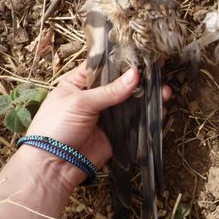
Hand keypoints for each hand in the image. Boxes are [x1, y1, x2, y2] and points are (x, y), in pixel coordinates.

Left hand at [26, 62, 171, 169]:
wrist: (53, 165)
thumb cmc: (55, 128)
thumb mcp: (80, 103)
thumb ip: (110, 90)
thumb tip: (135, 74)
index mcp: (79, 83)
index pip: (104, 66)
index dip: (123, 60)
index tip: (144, 53)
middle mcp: (95, 97)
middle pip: (122, 83)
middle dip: (141, 78)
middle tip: (160, 69)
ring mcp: (106, 115)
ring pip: (131, 102)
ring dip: (148, 96)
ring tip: (165, 91)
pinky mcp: (115, 133)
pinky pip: (134, 122)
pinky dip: (148, 117)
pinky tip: (161, 109)